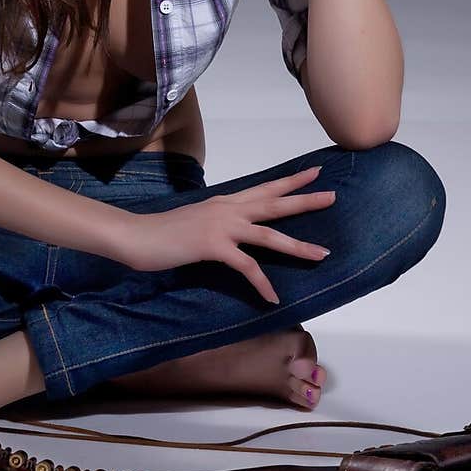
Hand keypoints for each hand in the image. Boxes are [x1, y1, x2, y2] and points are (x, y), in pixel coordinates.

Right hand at [121, 165, 334, 302]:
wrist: (138, 236)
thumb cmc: (164, 232)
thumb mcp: (198, 220)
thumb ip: (219, 220)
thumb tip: (235, 228)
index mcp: (225, 202)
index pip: (265, 188)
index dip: (291, 181)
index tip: (315, 172)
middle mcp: (228, 209)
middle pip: (274, 203)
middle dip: (305, 201)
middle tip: (332, 196)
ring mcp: (221, 226)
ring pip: (269, 235)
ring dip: (298, 246)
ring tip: (322, 254)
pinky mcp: (213, 246)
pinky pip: (246, 266)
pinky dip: (261, 283)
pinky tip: (272, 297)